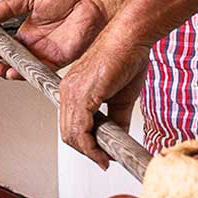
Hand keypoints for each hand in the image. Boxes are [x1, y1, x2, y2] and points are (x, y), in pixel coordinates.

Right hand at [0, 0, 115, 80]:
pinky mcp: (58, 60)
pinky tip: (16, 73)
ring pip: (24, 68)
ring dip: (10, 71)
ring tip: (0, 71)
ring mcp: (46, 53)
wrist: (93, 2)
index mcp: (28, 29)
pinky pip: (39, 71)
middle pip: (12, 60)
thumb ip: (9, 7)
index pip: (6, 45)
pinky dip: (27, 74)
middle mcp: (36, 43)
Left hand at [56, 31, 150, 169]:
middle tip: (104, 159)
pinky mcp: (82, 95)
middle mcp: (67, 91)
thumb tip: (117, 140)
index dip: (84, 143)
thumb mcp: (121, 98)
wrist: (130, 38)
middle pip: (68, 133)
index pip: (70, 124)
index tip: (99, 154)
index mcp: (73, 90)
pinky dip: (91, 146)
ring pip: (72, 134)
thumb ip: (116, 119)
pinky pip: (80, 129)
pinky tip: (103, 153)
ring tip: (105, 158)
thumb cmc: (127, 58)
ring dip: (89, 151)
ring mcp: (72, 93)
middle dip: (87, 150)